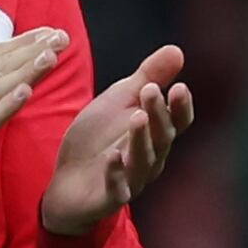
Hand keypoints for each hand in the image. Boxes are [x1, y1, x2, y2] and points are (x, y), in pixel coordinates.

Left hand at [41, 44, 194, 234]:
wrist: (67, 182)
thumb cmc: (98, 139)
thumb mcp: (120, 101)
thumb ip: (148, 77)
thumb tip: (177, 50)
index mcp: (155, 135)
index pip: (177, 122)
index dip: (180, 107)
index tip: (179, 87)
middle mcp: (150, 159)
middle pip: (161, 137)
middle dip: (158, 114)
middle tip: (150, 91)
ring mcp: (131, 180)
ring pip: (143, 161)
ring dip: (141, 140)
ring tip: (137, 117)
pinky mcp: (107, 198)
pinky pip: (117, 189)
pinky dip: (116, 175)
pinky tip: (112, 158)